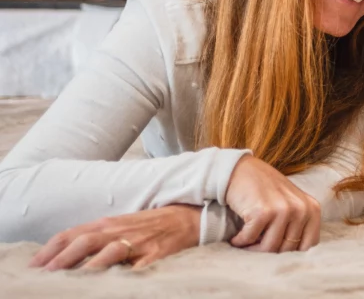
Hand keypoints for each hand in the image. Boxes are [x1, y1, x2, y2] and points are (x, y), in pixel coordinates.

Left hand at [29, 204, 200, 270]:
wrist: (190, 217)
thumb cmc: (152, 224)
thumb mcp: (121, 226)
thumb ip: (96, 238)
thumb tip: (65, 257)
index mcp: (108, 223)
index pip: (71, 233)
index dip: (50, 250)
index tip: (33, 267)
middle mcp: (120, 231)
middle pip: (85, 241)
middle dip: (62, 258)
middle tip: (44, 275)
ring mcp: (139, 243)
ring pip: (109, 252)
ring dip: (88, 267)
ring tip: (72, 281)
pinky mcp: (156, 255)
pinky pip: (138, 268)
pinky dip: (125, 276)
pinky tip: (114, 284)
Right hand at [225, 155, 320, 251]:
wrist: (241, 170)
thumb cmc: (265, 191)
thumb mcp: (290, 204)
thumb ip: (298, 226)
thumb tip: (296, 260)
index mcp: (312, 209)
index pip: (309, 245)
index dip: (291, 254)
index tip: (276, 252)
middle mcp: (301, 209)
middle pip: (287, 250)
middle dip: (269, 252)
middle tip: (255, 245)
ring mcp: (283, 210)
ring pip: (269, 248)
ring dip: (252, 249)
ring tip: (246, 243)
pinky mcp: (263, 212)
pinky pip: (250, 240)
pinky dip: (240, 241)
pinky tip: (236, 236)